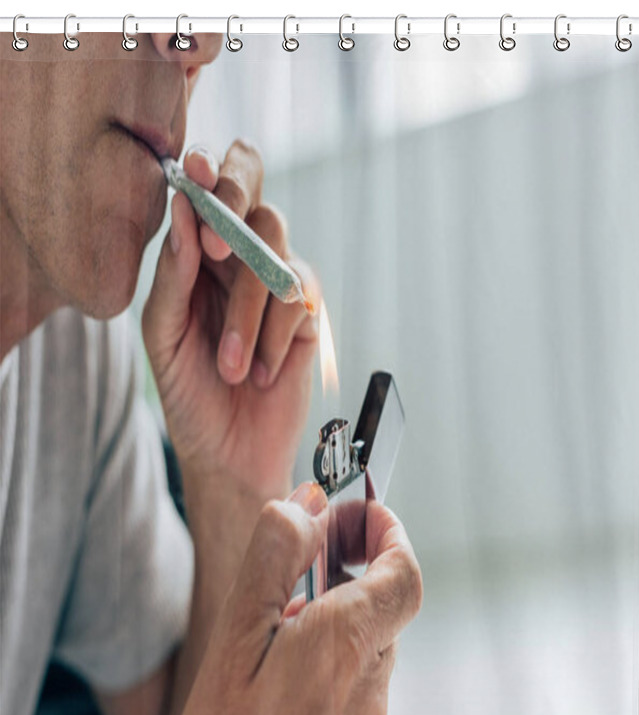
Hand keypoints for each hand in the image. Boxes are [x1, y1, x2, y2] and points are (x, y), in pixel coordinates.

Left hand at [142, 141, 319, 511]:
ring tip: (231, 366)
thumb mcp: (164, 334)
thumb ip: (173, 275)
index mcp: (200, 257)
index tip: (197, 172)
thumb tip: (182, 209)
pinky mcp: (307, 315)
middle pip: (257, 200)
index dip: (211, 172)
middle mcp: (243, 262)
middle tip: (217, 253)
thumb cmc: (189, 392)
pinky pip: (298, 301)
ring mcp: (278, 286)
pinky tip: (260, 372)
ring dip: (248, 313)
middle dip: (238, 212)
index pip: (212, 191)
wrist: (230, 451)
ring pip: (275, 256)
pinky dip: (274, 339)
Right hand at [177, 483, 423, 714]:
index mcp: (344, 646)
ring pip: (373, 638)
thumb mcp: (235, 637)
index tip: (361, 511)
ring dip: (346, 606)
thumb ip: (275, 560)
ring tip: (292, 605)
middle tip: (321, 546)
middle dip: (361, 562)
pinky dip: (337, 647)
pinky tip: (289, 659)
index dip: (388, 531)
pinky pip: (359, 675)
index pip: (404, 571)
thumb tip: (308, 505)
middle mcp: (369, 684)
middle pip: (390, 601)